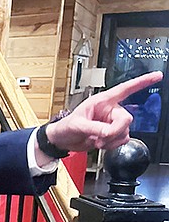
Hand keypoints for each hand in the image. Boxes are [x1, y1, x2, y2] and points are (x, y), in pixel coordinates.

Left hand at [44, 71, 162, 153]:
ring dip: (111, 140)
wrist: (63, 141)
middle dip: (114, 131)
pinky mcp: (112, 134)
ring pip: (125, 132)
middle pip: (126, 119)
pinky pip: (121, 140)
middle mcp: (110, 110)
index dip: (142, 82)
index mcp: (102, 101)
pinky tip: (101, 143)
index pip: (125, 89)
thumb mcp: (77, 125)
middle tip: (100, 138)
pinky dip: (112, 145)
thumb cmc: (66, 127)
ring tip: (96, 140)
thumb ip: (94, 128)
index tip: (157, 76)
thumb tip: (108, 133)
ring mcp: (112, 123)